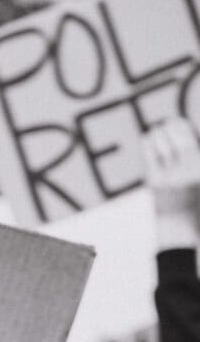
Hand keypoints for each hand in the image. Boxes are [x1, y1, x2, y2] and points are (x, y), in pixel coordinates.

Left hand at [143, 118, 199, 244]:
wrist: (176, 221)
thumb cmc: (189, 193)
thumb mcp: (194, 172)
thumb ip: (191, 154)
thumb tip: (179, 126)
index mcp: (198, 169)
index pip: (190, 141)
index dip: (181, 126)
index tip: (176, 120)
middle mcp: (187, 172)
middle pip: (178, 141)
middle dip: (170, 127)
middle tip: (165, 123)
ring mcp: (170, 177)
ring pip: (162, 146)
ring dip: (158, 134)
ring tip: (156, 130)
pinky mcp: (155, 182)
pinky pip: (150, 156)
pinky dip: (148, 144)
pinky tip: (147, 139)